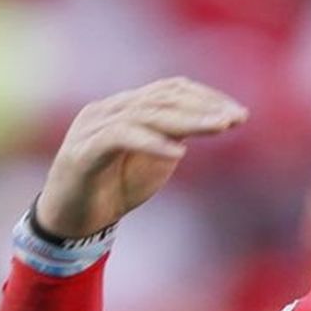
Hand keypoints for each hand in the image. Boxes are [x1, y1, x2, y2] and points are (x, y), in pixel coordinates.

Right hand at [35, 77, 247, 238]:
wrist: (71, 221)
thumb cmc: (114, 189)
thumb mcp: (154, 159)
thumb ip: (175, 136)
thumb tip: (214, 121)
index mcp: (124, 108)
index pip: (170, 90)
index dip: (207, 97)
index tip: (240, 114)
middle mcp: (107, 110)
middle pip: (161, 98)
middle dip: (203, 107)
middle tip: (237, 118)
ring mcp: (92, 128)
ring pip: (145, 114)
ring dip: (187, 121)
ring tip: (219, 127)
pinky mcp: (82, 152)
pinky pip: (120, 137)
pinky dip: (151, 143)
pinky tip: (178, 153)